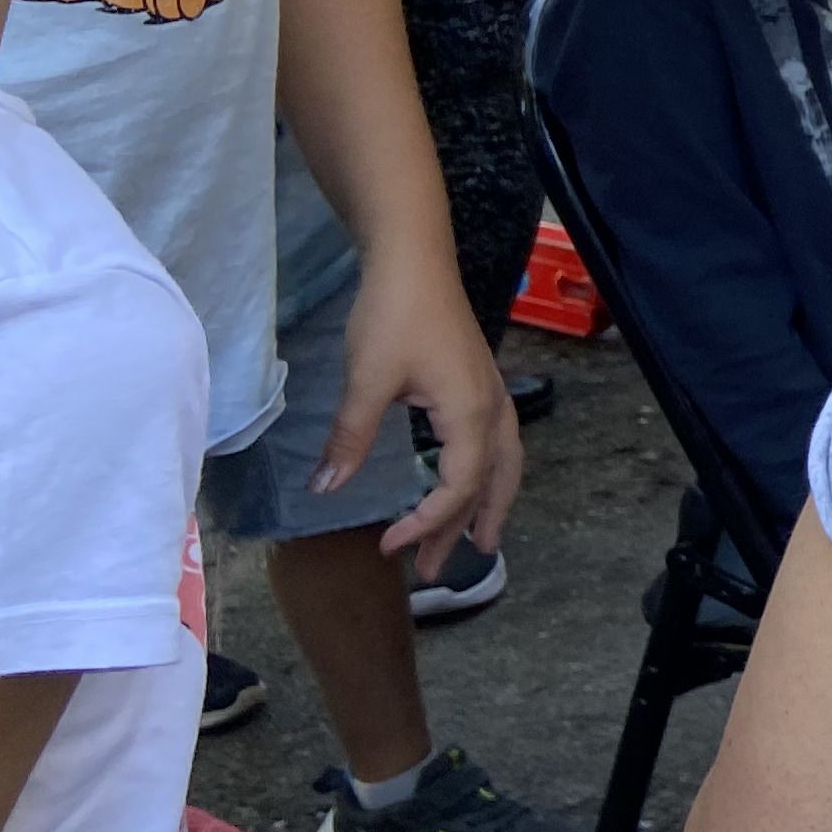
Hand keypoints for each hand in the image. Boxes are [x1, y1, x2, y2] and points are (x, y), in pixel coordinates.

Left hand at [319, 259, 519, 578]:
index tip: (388, 546)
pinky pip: (496, 447)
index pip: (458, 487)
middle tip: (435, 572)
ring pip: (504, 466)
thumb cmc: (394, 314)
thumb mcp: (366, 379)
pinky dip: (488, 477)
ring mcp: (492, 395)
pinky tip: (468, 482)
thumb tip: (327, 489)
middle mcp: (492, 409)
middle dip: (465, 530)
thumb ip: (351, 437)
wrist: (415, 259)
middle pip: (493, 485)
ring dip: (488, 507)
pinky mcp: (481, 384)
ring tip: (478, 543)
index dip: (426, 523)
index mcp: (470, 413)